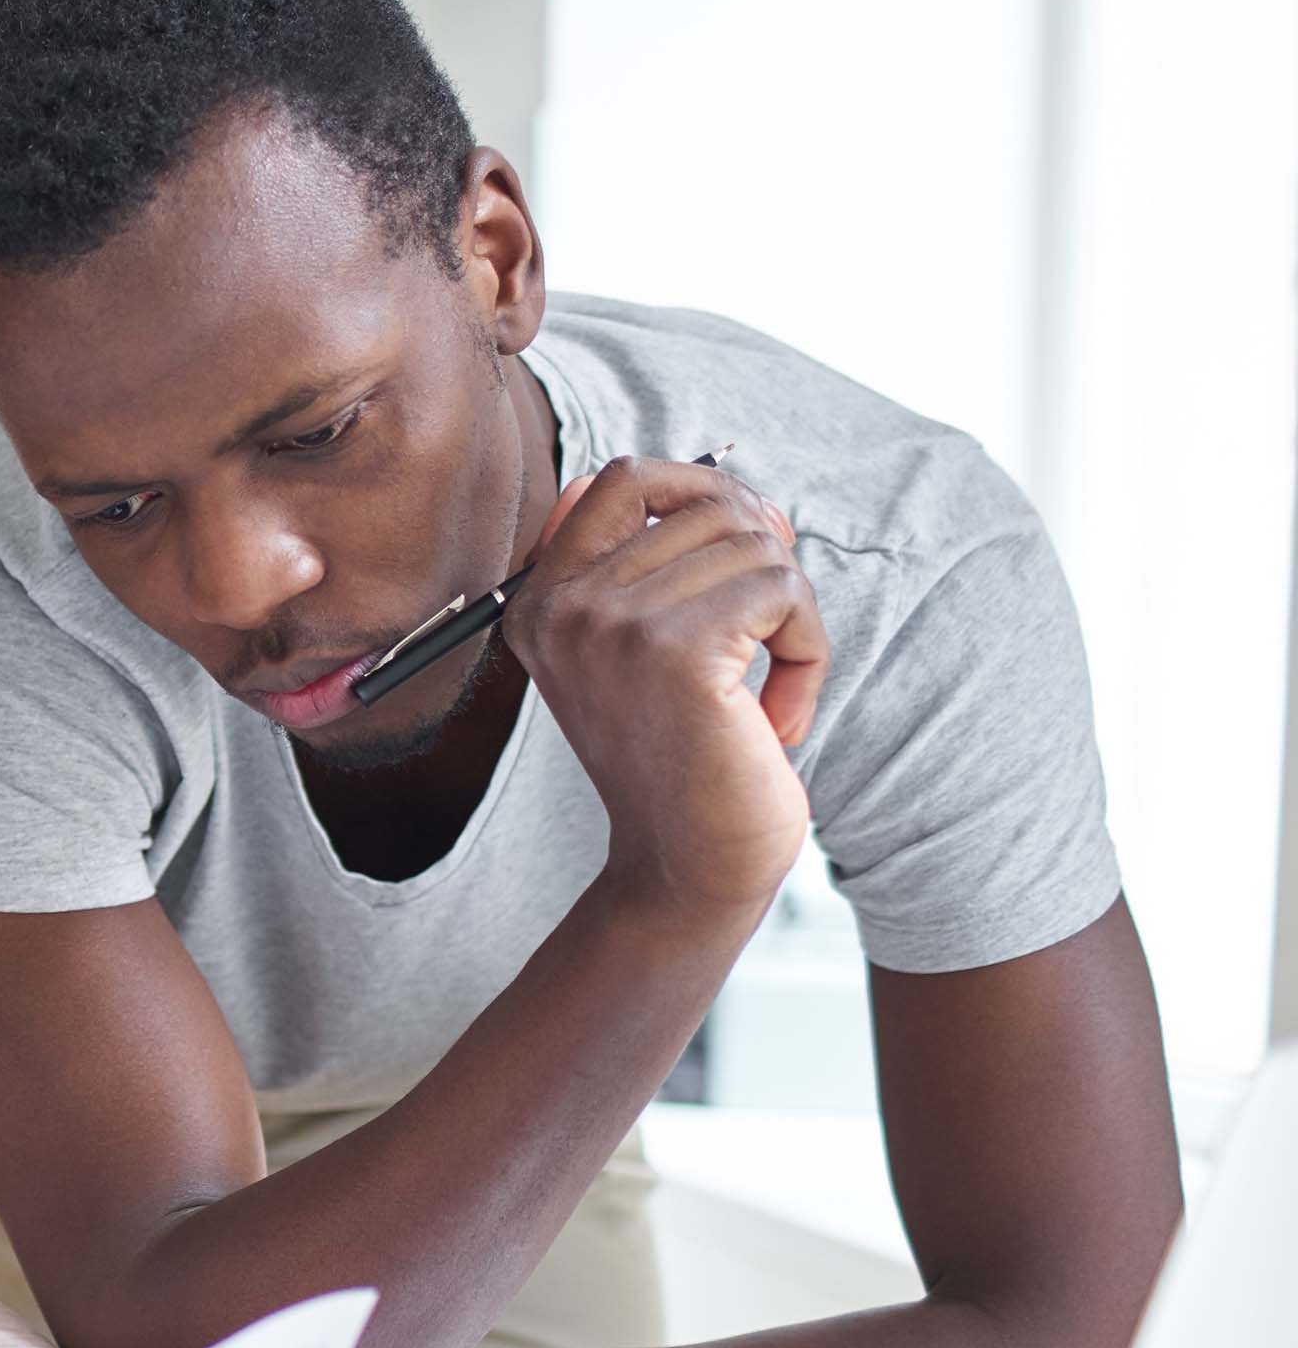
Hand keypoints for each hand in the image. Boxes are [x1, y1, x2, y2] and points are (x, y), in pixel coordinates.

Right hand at [505, 457, 827, 927]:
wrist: (689, 871)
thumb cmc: (684, 763)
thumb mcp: (648, 653)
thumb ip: (661, 569)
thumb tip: (739, 495)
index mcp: (539, 603)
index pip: (622, 477)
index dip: (703, 493)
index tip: (747, 554)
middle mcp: (561, 607)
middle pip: (708, 507)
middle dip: (764, 568)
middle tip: (769, 644)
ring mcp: (612, 624)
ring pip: (756, 547)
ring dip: (792, 619)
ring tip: (768, 695)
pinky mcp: (678, 649)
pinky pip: (783, 591)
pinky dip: (809, 651)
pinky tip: (780, 717)